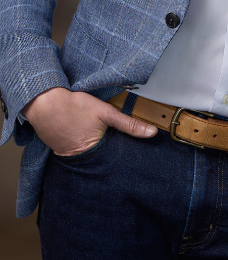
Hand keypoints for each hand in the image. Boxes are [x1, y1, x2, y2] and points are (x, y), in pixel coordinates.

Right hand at [23, 87, 157, 156]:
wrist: (42, 102)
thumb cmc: (74, 106)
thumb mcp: (106, 113)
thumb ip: (129, 124)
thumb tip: (152, 133)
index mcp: (93, 150)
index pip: (113, 157)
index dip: (120, 152)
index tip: (127, 149)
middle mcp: (78, 157)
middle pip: (99, 156)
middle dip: (106, 150)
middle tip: (107, 138)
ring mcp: (65, 153)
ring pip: (85, 152)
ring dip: (91, 146)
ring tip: (93, 134)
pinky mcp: (56, 147)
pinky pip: (71, 148)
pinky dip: (78, 142)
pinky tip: (80, 133)